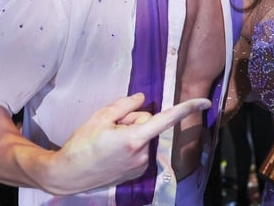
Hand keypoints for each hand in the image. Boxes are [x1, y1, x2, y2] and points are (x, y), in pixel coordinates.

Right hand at [46, 93, 210, 193]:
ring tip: (109, 141)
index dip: (187, 108)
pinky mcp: (137, 172)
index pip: (166, 119)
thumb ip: (125, 105)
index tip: (205, 102)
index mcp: (134, 139)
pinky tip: (112, 151)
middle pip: (148, 123)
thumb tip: (143, 98)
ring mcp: (141, 166)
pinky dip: (131, 145)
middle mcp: (142, 154)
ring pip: (145, 136)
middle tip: (112, 127)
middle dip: (134, 120)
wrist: (68, 174)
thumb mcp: (100, 117)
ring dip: (132, 133)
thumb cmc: (81, 144)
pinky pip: (141, 149)